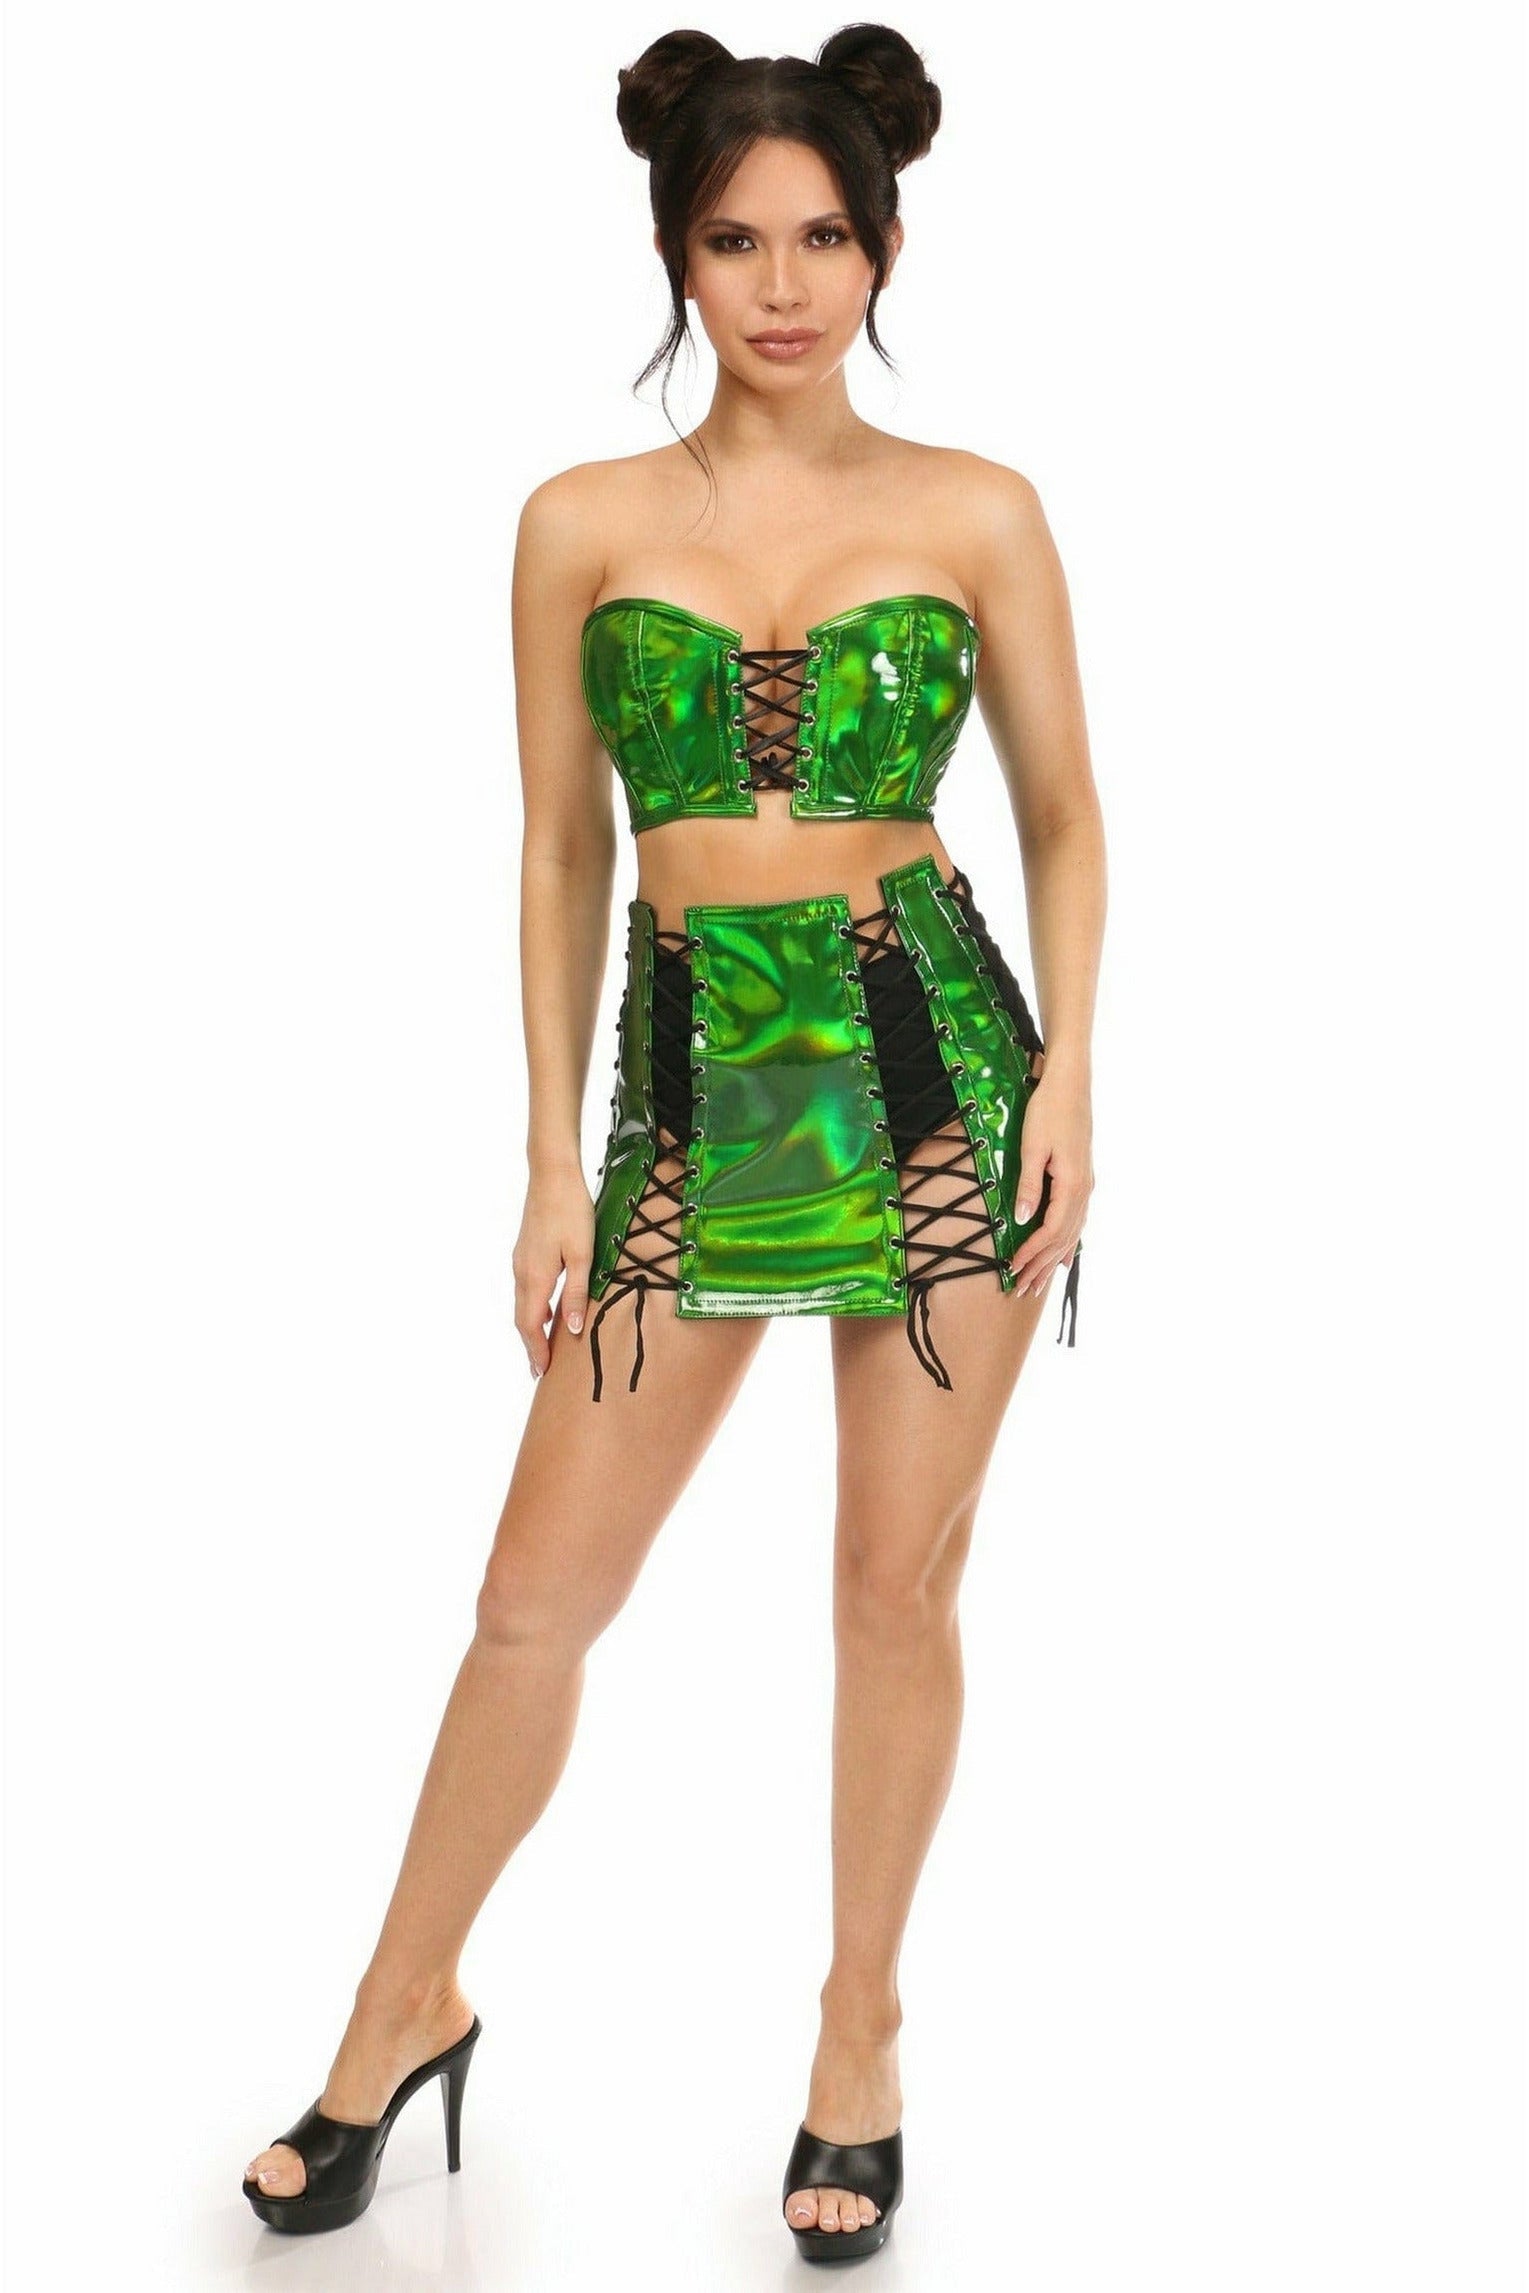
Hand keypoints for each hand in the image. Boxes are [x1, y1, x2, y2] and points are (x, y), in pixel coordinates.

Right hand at [512, 1168, 595, 1378]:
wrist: (552, 1174)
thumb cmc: (571, 1212)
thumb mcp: (582, 1255)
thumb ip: (576, 1293)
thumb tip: (573, 1329)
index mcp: (535, 1277)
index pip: (530, 1326)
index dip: (535, 1351)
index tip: (541, 1373)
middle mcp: (521, 1272)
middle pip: (522, 1318)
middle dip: (530, 1345)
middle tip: (539, 1369)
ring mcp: (520, 1260)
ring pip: (522, 1303)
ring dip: (531, 1327)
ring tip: (543, 1346)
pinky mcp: (525, 1250)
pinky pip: (525, 1288)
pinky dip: (532, 1307)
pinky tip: (545, 1309)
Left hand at [1008, 1055, 1092, 1298]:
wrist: (1070, 1083)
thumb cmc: (1048, 1111)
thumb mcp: (1032, 1147)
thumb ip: (1028, 1186)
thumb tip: (1021, 1220)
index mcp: (1072, 1185)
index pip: (1050, 1232)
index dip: (1030, 1254)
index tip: (1012, 1269)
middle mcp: (1084, 1190)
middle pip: (1063, 1239)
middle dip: (1041, 1267)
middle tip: (1023, 1291)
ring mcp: (1086, 1185)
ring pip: (1072, 1233)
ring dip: (1054, 1259)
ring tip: (1039, 1282)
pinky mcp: (1083, 1178)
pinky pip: (1077, 1220)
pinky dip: (1068, 1241)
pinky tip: (1063, 1254)